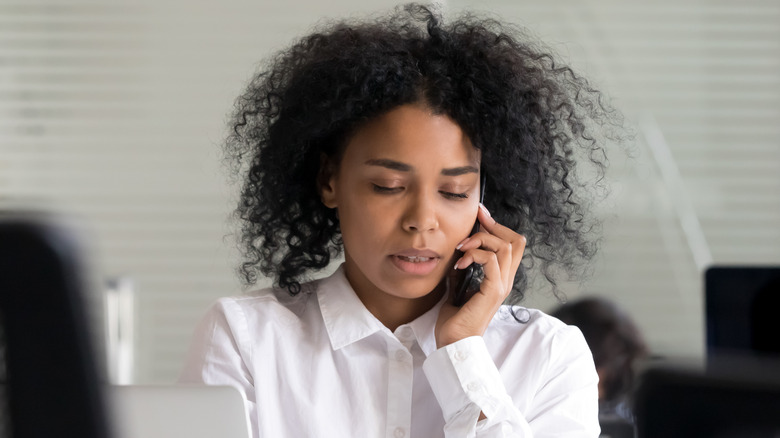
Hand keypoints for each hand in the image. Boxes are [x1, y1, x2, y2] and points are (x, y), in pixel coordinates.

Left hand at [435, 204, 525, 348]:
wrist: (454, 343)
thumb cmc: (455, 321)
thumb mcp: (458, 286)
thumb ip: (462, 269)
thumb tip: (457, 251)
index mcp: (500, 278)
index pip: (513, 244)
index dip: (498, 226)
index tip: (479, 215)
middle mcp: (506, 280)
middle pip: (516, 240)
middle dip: (493, 225)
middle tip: (474, 221)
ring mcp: (502, 286)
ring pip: (505, 246)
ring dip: (481, 239)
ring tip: (462, 247)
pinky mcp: (493, 291)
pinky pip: (491, 260)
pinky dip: (474, 254)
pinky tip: (460, 262)